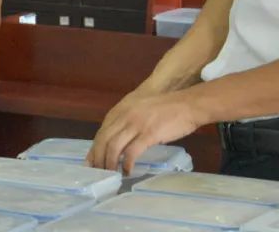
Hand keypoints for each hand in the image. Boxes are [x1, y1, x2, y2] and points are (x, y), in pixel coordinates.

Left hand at [86, 89, 200, 174]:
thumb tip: (117, 139)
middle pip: (103, 140)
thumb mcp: (141, 109)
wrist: (188, 104)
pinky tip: (127, 171)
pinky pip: (131, 152)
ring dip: (110, 163)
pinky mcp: (149, 134)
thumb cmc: (167, 108)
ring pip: (113, 147)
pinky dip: (126, 164)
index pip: (102, 131)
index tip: (90, 162)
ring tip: (111, 174)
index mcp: (122, 109)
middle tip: (98, 172)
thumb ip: (128, 120)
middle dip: (98, 158)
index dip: (94, 148)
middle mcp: (126, 115)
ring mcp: (137, 124)